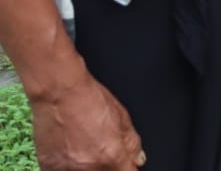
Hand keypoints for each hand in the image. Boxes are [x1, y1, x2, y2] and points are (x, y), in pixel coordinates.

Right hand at [30, 73, 144, 169]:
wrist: (58, 94)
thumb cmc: (89, 100)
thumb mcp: (122, 118)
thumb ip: (132, 143)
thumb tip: (137, 159)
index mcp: (111, 156)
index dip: (128, 167)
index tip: (126, 163)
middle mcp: (88, 168)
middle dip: (109, 165)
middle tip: (102, 151)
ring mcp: (66, 170)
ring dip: (87, 167)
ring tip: (84, 148)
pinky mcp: (48, 167)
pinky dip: (69, 166)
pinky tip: (70, 150)